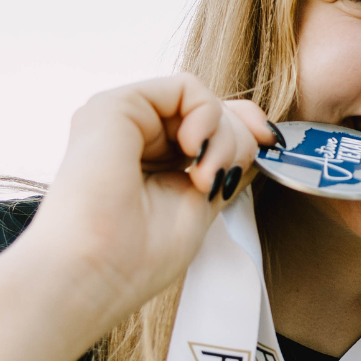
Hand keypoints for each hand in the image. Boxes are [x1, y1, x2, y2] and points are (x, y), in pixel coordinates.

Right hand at [14, 75, 273, 324]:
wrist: (91, 274)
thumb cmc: (136, 259)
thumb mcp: (201, 202)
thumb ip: (227, 162)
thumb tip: (261, 133)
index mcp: (149, 158)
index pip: (208, 124)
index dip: (246, 127)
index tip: (269, 144)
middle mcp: (132, 134)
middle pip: (212, 111)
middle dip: (236, 141)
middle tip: (218, 181)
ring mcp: (121, 118)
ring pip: (203, 99)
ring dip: (224, 137)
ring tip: (204, 177)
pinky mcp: (113, 105)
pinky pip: (185, 86)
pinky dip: (206, 114)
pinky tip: (193, 150)